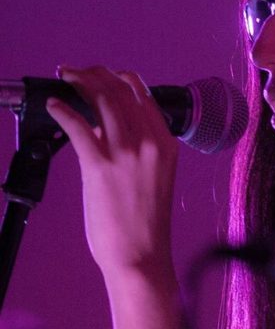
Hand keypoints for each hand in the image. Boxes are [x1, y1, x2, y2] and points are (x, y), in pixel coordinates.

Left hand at [46, 66, 178, 277]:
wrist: (142, 256)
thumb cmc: (145, 224)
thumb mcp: (153, 176)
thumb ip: (133, 148)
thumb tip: (102, 126)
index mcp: (166, 144)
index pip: (142, 94)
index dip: (118, 77)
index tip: (101, 74)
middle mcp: (149, 143)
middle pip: (119, 90)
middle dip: (94, 73)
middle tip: (75, 72)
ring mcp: (126, 154)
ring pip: (101, 100)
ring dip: (79, 82)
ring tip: (65, 77)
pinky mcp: (100, 167)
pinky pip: (78, 127)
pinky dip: (63, 111)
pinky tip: (54, 106)